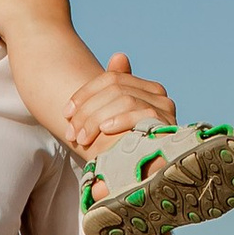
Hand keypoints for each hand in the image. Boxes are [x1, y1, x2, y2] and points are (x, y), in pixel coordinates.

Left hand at [64, 51, 178, 156]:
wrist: (148, 178)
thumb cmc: (126, 150)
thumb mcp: (112, 122)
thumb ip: (112, 92)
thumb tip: (119, 56)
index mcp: (144, 88)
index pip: (110, 78)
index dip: (84, 93)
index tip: (65, 113)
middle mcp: (158, 94)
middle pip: (115, 87)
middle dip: (87, 110)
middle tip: (71, 133)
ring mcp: (166, 108)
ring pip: (124, 98)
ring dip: (96, 119)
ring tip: (82, 138)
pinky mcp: (168, 124)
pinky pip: (142, 113)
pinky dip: (120, 119)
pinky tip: (105, 130)